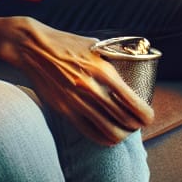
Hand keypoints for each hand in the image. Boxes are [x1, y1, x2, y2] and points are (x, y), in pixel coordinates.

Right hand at [1, 18, 153, 145]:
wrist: (32, 47)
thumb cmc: (66, 43)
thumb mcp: (95, 45)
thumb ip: (112, 56)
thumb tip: (132, 60)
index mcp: (103, 70)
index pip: (133, 103)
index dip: (145, 115)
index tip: (148, 117)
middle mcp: (91, 88)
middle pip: (124, 121)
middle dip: (136, 126)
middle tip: (138, 124)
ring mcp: (76, 102)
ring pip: (109, 132)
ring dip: (121, 135)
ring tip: (124, 131)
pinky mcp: (64, 110)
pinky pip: (89, 133)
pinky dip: (103, 138)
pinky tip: (107, 135)